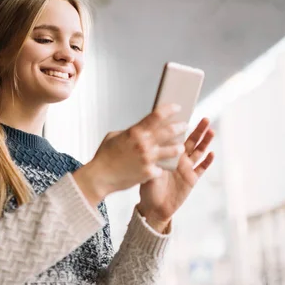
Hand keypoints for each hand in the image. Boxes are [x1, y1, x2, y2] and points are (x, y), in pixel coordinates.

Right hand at [73, 104, 188, 207]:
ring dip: (178, 148)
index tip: (177, 107)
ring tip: (180, 147)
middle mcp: (144, 144)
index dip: (170, 109)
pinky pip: (161, 167)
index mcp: (135, 132)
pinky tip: (162, 166)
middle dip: (180, 127)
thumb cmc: (104, 157)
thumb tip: (138, 129)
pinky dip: (161, 166)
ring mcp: (148, 159)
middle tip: (184, 125)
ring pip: (172, 150)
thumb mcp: (114, 136)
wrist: (101, 177)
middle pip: (170, 131)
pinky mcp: (149, 172)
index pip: (157, 116)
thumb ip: (129, 132)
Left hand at [137, 118, 214, 231]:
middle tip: (205, 119)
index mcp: (168, 155)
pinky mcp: (192, 179)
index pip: (177, 137)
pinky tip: (211, 153)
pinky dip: (207, 161)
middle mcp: (179, 159)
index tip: (186, 114)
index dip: (182, 127)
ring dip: (205, 142)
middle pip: (191, 141)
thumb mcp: (147, 169)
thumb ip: (151, 157)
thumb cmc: (148, 187)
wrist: (154, 206)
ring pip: (198, 152)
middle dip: (198, 130)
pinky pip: (201, 169)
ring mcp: (187, 169)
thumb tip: (148, 144)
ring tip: (211, 131)